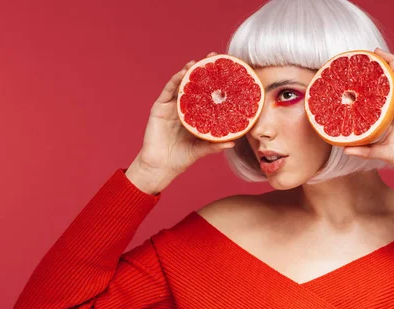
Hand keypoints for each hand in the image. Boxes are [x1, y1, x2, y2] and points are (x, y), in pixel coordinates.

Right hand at [133, 51, 234, 176]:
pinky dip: (175, 81)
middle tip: (213, 57)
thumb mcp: (201, 150)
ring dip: (188, 71)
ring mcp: (171, 106)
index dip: (215, 83)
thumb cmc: (181, 158)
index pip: (206, 95)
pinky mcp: (159, 108)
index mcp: (195, 115)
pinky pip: (168, 91)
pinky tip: (183, 73)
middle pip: (194, 85)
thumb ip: (214, 145)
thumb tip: (234, 142)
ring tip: (198, 62)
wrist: (160, 167)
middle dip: (202, 70)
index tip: (227, 70)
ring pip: (181, 85)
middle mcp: (184, 108)